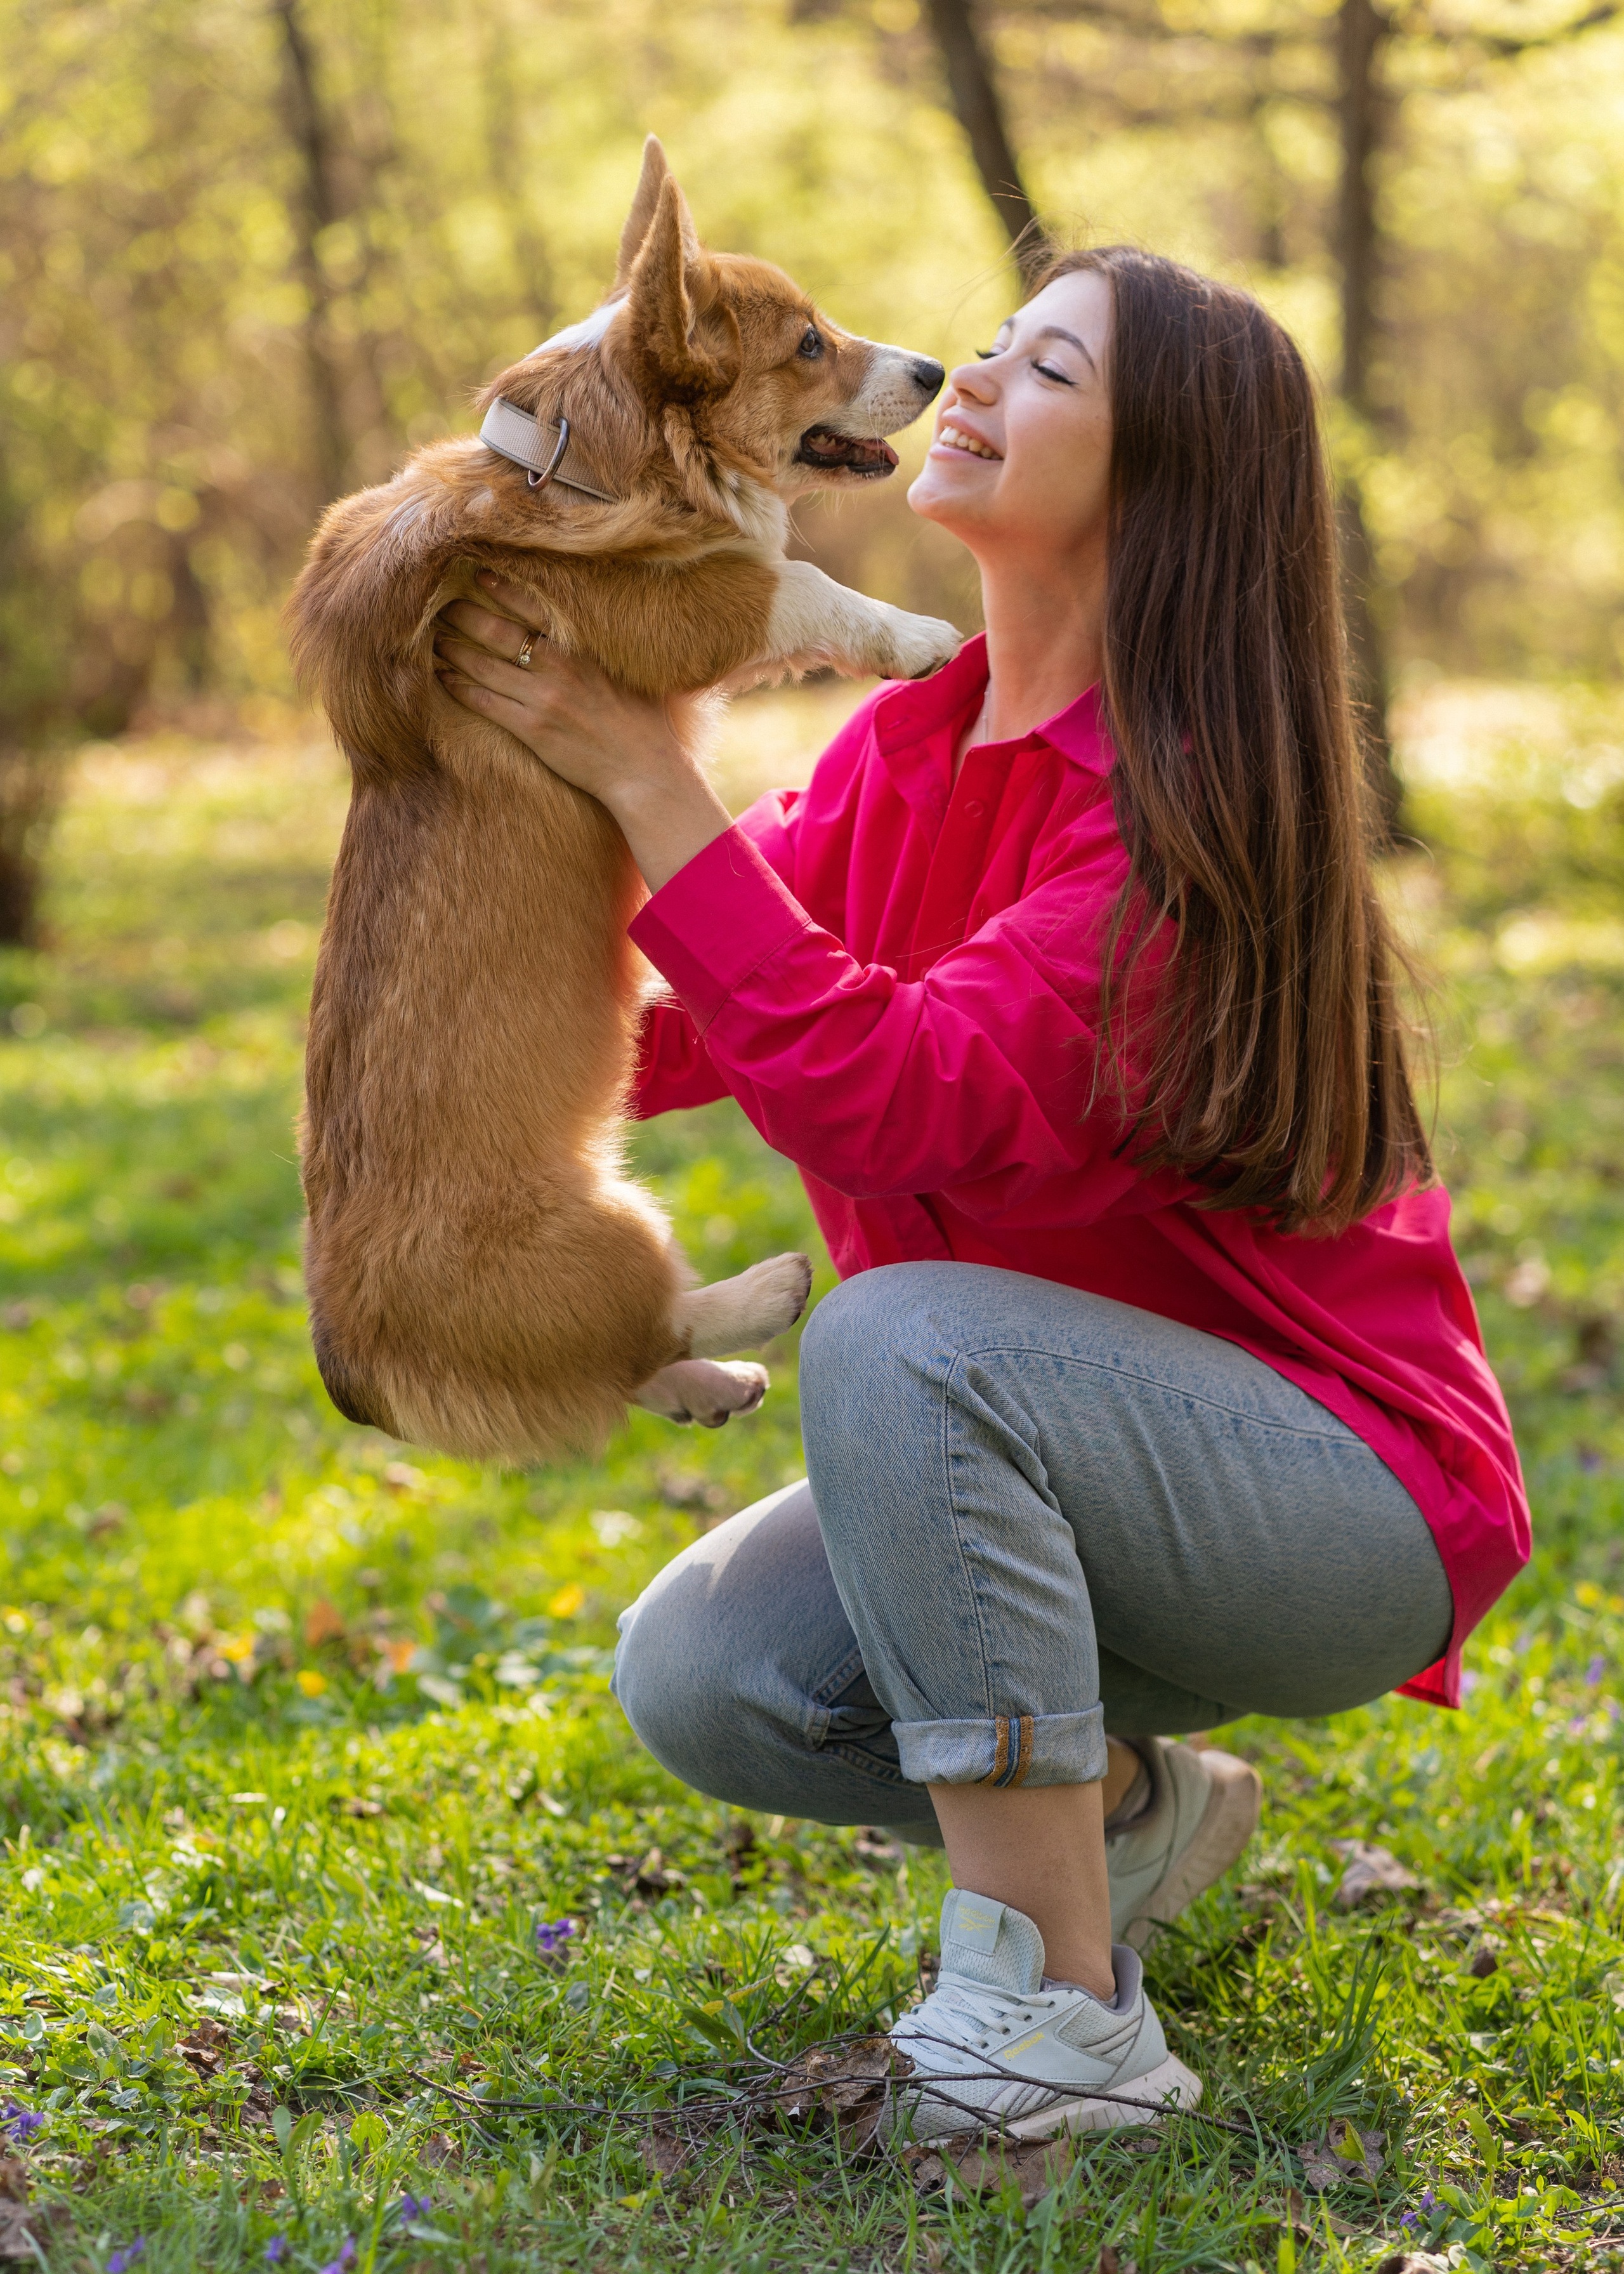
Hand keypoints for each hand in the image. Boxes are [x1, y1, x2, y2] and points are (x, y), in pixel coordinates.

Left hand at [434, 572, 678, 804]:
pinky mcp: (532, 728)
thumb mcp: (636, 671)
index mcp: (583, 648)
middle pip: (499, 632)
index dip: (503, 589)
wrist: (644, 769)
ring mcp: (543, 698)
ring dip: (454, 650)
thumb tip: (606, 626)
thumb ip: (610, 647)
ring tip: (436, 638)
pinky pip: (485, 702)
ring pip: (484, 666)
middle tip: (442, 605)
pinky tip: (444, 678)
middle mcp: (559, 667)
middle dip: (465, 615)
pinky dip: (461, 688)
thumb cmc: (646, 722)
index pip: (534, 608)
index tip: (480, 575)